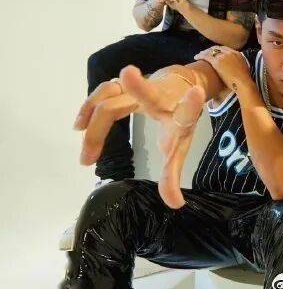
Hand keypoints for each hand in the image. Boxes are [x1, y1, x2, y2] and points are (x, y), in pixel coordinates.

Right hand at [73, 66, 204, 208]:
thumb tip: (174, 204)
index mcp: (180, 115)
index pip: (188, 112)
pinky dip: (90, 106)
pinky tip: (80, 125)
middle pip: (146, 96)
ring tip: (82, 138)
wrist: (179, 84)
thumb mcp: (179, 147)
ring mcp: (142, 85)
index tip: (196, 94)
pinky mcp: (126, 84)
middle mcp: (163, 97)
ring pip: (117, 92)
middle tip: (104, 133)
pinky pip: (105, 92)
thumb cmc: (178, 120)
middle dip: (133, 93)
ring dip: (96, 112)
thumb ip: (172, 175)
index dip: (192, 105)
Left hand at [194, 46, 251, 90]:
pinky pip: (206, 56)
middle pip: (218, 48)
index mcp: (238, 54)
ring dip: (204, 52)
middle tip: (204, 53)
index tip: (214, 53)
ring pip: (211, 51)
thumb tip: (234, 72)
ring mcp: (223, 56)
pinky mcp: (217, 61)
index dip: (218, 50)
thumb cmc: (244, 81)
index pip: (225, 49)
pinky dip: (201, 56)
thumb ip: (238, 67)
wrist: (243, 83)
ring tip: (199, 55)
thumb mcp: (243, 71)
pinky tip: (196, 57)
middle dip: (210, 50)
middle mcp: (230, 53)